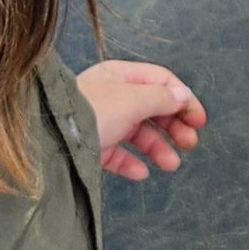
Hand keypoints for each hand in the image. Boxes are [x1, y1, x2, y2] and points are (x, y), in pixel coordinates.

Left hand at [77, 60, 206, 180]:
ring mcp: (100, 121)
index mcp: (120, 76)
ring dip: (158, 148)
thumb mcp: (132, 100)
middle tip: (190, 144)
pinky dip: (131, 163)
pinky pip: (117, 155)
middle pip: (152, 108)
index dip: (183, 99)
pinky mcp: (91, 146)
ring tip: (171, 165)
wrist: (49, 140)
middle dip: (173, 126)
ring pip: (137, 134)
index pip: (161, 81)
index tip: (199, 120)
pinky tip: (141, 173)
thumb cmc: (89, 112)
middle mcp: (111, 96)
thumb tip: (182, 95)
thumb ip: (161, 98)